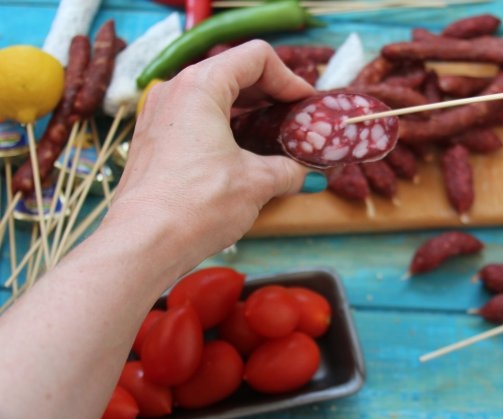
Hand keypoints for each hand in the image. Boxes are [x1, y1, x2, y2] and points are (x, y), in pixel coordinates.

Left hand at [105, 40, 316, 270]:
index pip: (255, 57)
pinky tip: (245, 156)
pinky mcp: (155, 141)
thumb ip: (290, 170)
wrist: (144, 244)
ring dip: (250, 113)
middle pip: (234, 73)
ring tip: (275, 140)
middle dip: (271, 95)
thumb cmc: (195, 206)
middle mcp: (175, 92)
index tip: (306, 105)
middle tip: (296, 121)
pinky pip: (197, 119)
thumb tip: (309, 174)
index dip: (289, 79)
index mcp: (200, 86)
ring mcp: (159, 115)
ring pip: (215, 97)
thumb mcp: (257, 183)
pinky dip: (226, 129)